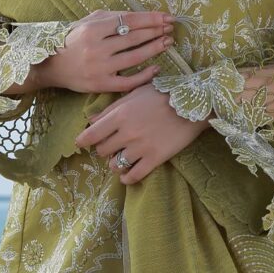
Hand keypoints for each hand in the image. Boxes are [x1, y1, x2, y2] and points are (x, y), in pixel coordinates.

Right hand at [37, 9, 175, 93]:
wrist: (51, 66)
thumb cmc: (72, 40)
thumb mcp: (87, 21)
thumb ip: (111, 17)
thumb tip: (141, 16)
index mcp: (93, 28)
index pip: (129, 20)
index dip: (151, 19)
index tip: (167, 17)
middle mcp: (96, 48)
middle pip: (134, 37)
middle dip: (156, 32)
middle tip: (170, 29)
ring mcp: (99, 67)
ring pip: (135, 57)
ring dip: (155, 49)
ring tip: (167, 43)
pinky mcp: (101, 84)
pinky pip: (128, 81)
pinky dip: (144, 75)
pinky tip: (156, 68)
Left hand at [74, 81, 209, 183]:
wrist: (193, 104)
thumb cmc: (162, 94)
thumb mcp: (134, 94)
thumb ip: (112, 108)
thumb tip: (92, 120)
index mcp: (120, 115)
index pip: (91, 135)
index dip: (82, 141)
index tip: (80, 143)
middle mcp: (127, 133)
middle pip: (102, 151)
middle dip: (104, 149)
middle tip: (112, 146)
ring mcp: (140, 147)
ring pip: (115, 165)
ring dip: (116, 163)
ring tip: (123, 158)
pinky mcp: (155, 159)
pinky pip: (133, 176)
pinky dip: (127, 178)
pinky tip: (128, 175)